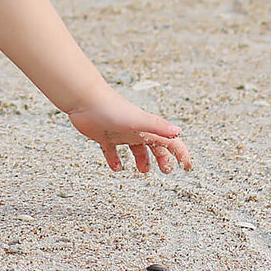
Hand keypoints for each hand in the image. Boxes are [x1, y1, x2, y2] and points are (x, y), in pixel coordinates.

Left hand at [68, 88, 192, 173]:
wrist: (84, 99)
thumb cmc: (111, 106)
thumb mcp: (138, 119)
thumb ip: (157, 126)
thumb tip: (178, 132)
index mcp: (146, 126)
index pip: (169, 140)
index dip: (180, 152)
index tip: (186, 166)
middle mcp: (135, 129)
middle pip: (154, 145)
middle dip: (163, 157)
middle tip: (166, 170)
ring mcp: (119, 132)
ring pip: (135, 148)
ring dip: (141, 159)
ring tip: (143, 171)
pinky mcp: (103, 136)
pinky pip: (111, 150)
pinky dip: (115, 160)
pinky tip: (116, 168)